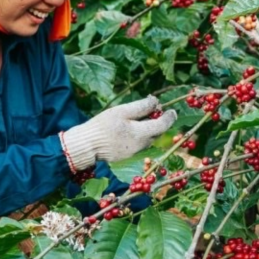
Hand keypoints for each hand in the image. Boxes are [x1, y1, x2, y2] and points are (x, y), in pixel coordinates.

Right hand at [61, 96, 176, 171]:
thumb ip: (141, 107)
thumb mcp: (121, 112)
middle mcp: (141, 145)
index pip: (163, 125)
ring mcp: (134, 152)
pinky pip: (139, 143)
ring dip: (148, 128)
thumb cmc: (102, 126)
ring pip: (148, 138)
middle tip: (153, 109)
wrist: (86, 146)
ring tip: (139, 117)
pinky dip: (139, 135)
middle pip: (156, 132)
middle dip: (158, 120)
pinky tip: (129, 128)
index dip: (169, 117)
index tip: (172, 111)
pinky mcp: (127, 155)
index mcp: (141, 134)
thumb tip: (156, 102)